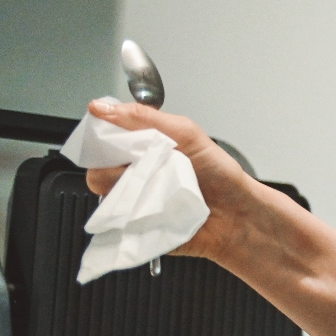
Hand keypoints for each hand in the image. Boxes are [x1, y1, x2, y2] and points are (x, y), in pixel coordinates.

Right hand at [78, 97, 258, 260]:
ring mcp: (133, 202)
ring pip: (105, 196)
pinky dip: (130, 217)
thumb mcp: (186, 133)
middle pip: (96, 169)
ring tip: (160, 190)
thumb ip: (144, 117)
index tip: (119, 141)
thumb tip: (101, 108)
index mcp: (140, 148)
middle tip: (150, 167)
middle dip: (117, 167)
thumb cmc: (219, 174)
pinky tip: (153, 211)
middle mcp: (132, 174)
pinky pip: (117, 224)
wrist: (238, 214)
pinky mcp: (135, 227)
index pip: (101, 139)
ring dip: (129, 192)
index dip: (103, 138)